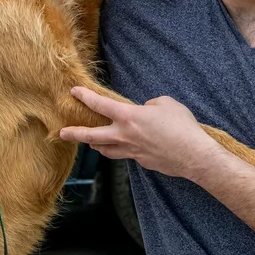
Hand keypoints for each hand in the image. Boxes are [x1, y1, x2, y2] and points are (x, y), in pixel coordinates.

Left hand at [59, 87, 218, 179]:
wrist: (192, 155)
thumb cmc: (181, 126)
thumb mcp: (166, 103)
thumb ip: (150, 105)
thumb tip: (145, 111)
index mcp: (129, 117)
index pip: (100, 105)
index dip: (85, 97)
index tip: (74, 92)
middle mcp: (124, 136)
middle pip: (92, 136)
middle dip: (75, 134)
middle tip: (62, 133)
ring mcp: (131, 151)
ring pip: (106, 150)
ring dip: (96, 145)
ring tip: (90, 142)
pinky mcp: (141, 161)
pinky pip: (126, 155)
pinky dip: (122, 150)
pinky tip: (128, 146)